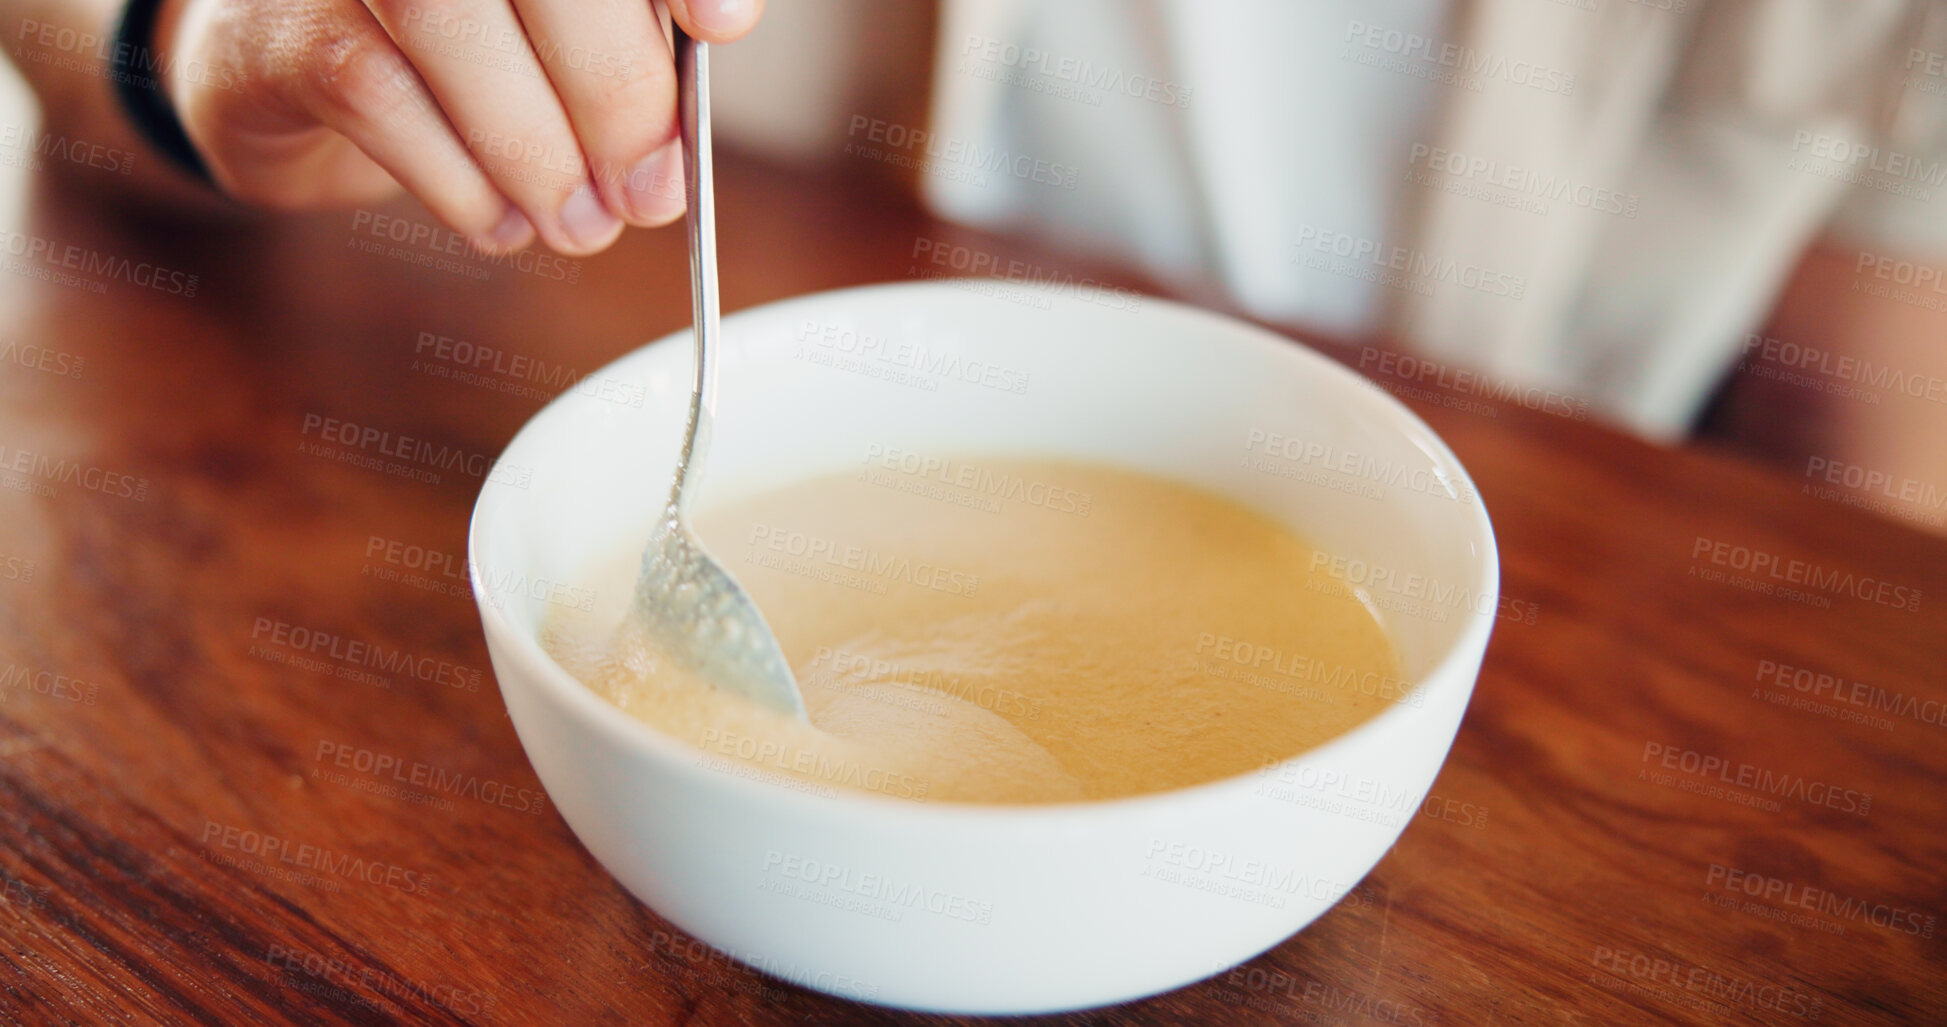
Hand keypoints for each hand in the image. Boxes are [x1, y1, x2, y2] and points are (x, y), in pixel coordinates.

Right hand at [154, 0, 760, 253]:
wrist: (289, 68)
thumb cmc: (463, 52)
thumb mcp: (564, 39)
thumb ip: (631, 51)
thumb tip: (682, 125)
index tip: (724, 29)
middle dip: (612, 90)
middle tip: (648, 194)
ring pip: (446, 19)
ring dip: (532, 147)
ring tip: (576, 226)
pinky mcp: (279, 28)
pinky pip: (374, 91)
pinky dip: (456, 178)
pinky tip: (499, 223)